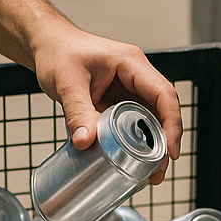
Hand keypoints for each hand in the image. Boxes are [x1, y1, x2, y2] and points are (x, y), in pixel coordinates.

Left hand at [32, 27, 182, 184]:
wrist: (47, 45)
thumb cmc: (58, 52)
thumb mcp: (66, 82)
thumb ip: (76, 111)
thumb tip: (85, 142)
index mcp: (131, 63)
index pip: (163, 94)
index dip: (172, 124)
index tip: (171, 151)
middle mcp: (135, 76)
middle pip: (161, 111)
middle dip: (164, 143)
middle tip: (157, 173)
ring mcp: (128, 89)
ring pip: (149, 119)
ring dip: (151, 146)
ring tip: (148, 175)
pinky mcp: (117, 101)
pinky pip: (132, 123)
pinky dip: (134, 142)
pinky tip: (131, 162)